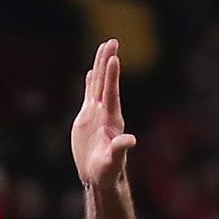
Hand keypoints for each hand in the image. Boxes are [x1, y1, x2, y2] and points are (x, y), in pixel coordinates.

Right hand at [71, 39, 136, 187]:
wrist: (99, 177)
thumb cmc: (108, 172)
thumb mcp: (113, 161)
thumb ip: (120, 149)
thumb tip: (130, 141)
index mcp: (111, 120)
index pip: (111, 93)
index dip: (112, 76)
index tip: (114, 58)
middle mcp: (105, 113)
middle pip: (106, 82)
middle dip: (108, 62)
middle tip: (112, 42)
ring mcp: (97, 114)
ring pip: (98, 85)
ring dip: (101, 66)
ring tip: (104, 47)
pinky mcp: (87, 119)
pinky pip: (90, 96)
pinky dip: (91, 82)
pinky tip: (92, 72)